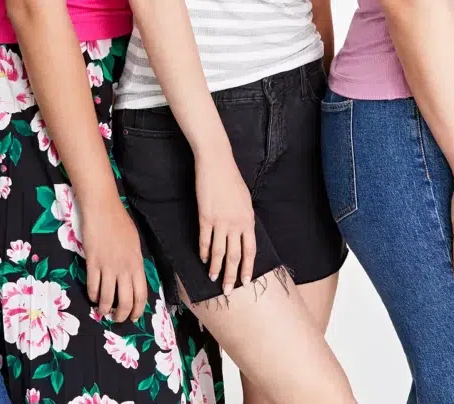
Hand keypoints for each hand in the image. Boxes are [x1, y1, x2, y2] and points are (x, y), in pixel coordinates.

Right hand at [82, 196, 147, 322]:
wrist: (102, 208)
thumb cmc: (120, 221)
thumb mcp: (134, 242)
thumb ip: (134, 261)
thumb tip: (133, 277)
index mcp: (137, 263)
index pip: (141, 294)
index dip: (137, 310)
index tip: (133, 317)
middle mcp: (124, 268)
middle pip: (125, 301)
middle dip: (121, 315)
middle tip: (116, 318)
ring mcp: (108, 266)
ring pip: (107, 298)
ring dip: (104, 309)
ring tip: (102, 310)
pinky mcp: (92, 262)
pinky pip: (92, 286)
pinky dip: (92, 295)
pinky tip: (92, 296)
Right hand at [195, 148, 255, 295]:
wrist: (217, 162)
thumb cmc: (231, 178)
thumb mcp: (245, 199)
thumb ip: (244, 218)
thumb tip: (243, 232)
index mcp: (248, 220)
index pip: (250, 251)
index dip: (247, 268)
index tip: (246, 281)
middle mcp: (236, 224)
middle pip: (235, 256)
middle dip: (232, 275)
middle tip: (229, 290)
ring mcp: (220, 221)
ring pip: (219, 252)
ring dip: (216, 268)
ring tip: (213, 278)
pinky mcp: (205, 217)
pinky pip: (205, 241)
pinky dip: (204, 252)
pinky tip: (203, 259)